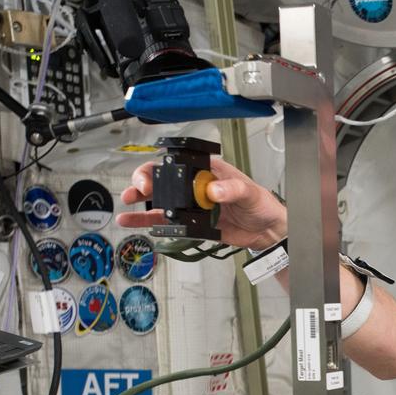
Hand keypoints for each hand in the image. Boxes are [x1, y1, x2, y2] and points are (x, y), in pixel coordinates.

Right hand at [117, 156, 286, 249]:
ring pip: (161, 201)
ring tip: (126, 205)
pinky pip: (168, 223)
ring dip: (141, 202)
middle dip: (144, 182)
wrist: (268, 230)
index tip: (153, 176)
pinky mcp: (193, 224)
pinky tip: (134, 222)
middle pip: (163, 180)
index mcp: (207, 171)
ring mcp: (193, 205)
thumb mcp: (249, 193)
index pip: (178, 163)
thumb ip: (232, 190)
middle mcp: (196, 186)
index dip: (161, 167)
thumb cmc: (262, 204)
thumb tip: (213, 190)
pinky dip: (150, 223)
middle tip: (137, 189)